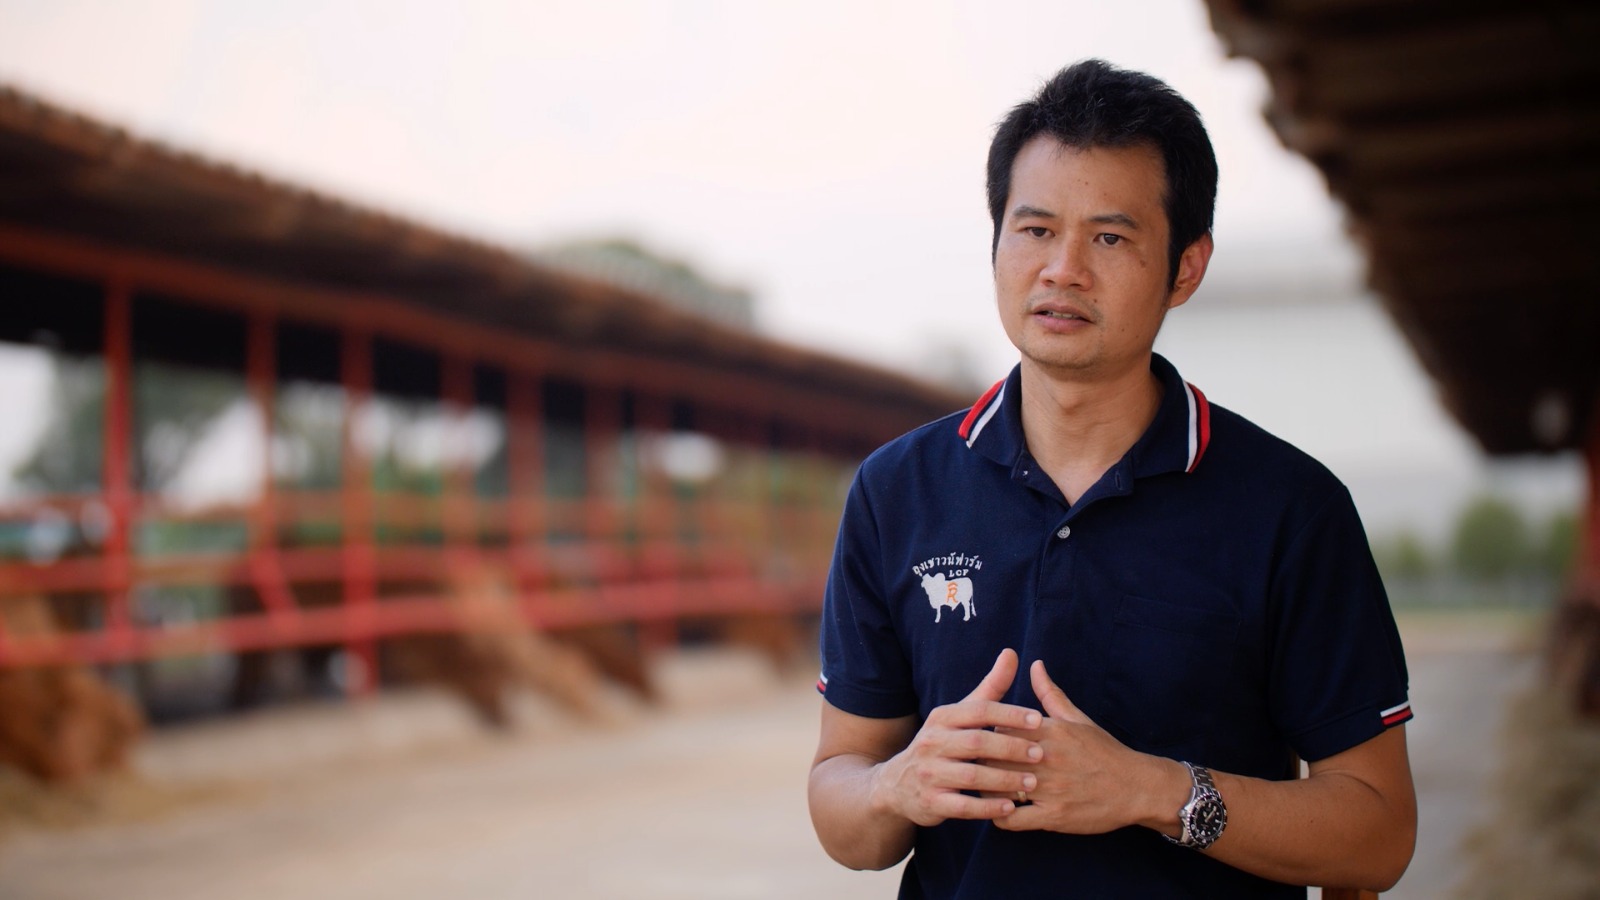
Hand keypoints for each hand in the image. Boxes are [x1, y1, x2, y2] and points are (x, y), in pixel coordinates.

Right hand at [871, 649, 1043, 826]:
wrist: (897, 784)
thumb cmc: (941, 744)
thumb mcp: (959, 715)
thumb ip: (989, 688)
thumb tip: (1012, 653)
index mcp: (942, 718)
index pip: (977, 711)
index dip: (1008, 714)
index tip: (1038, 719)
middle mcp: (932, 743)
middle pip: (975, 742)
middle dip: (1010, 747)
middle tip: (1040, 753)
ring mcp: (930, 774)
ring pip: (971, 777)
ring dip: (1004, 780)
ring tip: (1032, 782)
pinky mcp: (931, 802)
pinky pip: (962, 807)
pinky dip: (987, 808)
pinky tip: (1011, 807)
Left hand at [988, 660, 1183, 834]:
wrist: (1137, 788)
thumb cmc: (1105, 752)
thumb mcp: (1078, 719)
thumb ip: (1051, 694)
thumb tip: (1035, 665)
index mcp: (1051, 731)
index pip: (1000, 727)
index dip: (989, 735)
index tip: (986, 740)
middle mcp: (1047, 757)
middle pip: (993, 756)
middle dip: (983, 762)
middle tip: (979, 766)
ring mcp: (1050, 788)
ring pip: (998, 788)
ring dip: (987, 790)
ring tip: (986, 788)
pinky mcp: (1053, 816)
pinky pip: (1012, 819)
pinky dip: (1000, 817)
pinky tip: (1002, 811)